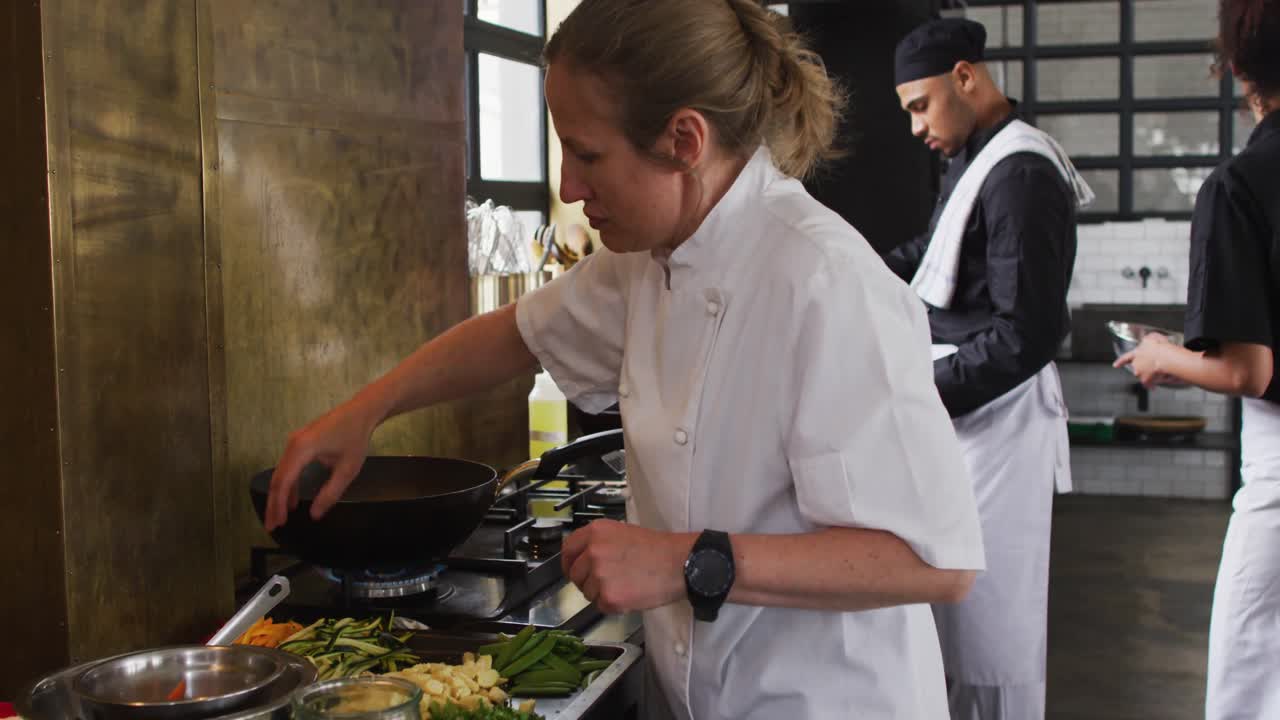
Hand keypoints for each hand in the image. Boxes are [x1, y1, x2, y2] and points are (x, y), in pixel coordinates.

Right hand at [264, 396, 381, 530]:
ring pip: (282, 473)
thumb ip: (331, 493)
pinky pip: (290, 466)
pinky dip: (290, 484)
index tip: (277, 523)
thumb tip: (315, 514)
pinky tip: (293, 500)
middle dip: (274, 504)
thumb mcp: (347, 469)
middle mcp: (293, 444)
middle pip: (278, 478)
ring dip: (281, 495)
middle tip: (272, 525)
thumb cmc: (355, 437)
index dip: (278, 505)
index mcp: (302, 449)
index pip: (284, 482)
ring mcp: (295, 441)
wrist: (360, 411)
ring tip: (280, 517)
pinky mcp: (300, 442)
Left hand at [560, 519, 694, 613]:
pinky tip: (630, 594)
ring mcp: (599, 575)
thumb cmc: (658, 549)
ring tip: (625, 585)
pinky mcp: (609, 596)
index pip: (567, 550)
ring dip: (601, 594)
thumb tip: (583, 559)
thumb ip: (599, 543)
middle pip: (574, 574)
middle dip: (587, 582)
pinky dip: (614, 606)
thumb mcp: (623, 532)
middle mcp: (593, 551)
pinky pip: (601, 606)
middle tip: (607, 582)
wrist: (679, 563)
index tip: (572, 570)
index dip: (569, 563)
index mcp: (595, 532)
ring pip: (587, 593)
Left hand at [1114, 333, 1173, 387]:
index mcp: (1136, 353)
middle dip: (1144, 367)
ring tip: (1161, 371)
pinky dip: (1153, 384)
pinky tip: (1158, 381)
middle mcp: (1136, 365)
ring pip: (1144, 376)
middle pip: (1137, 367)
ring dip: (1150, 375)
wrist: (1167, 358)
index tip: (1115, 365)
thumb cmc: (1161, 347)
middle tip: (1155, 365)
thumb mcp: (1153, 337)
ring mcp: (1140, 374)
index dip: (1120, 362)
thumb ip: (1148, 340)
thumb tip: (1148, 341)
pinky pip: (1149, 384)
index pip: (1125, 358)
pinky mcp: (1146, 381)